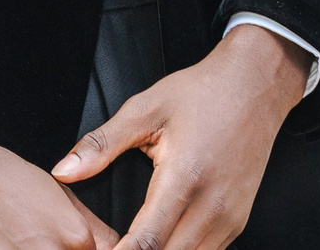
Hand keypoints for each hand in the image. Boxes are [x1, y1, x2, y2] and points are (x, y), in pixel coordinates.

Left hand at [53, 23, 308, 249]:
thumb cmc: (201, 94)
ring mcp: (229, 218)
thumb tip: (64, 170)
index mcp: (184, 179)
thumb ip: (102, 144)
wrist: (254, 86)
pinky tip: (159, 245)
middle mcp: (211, 207)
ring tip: (129, 247)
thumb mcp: (145, 108)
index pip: (147, 241)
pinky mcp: (238, 221)